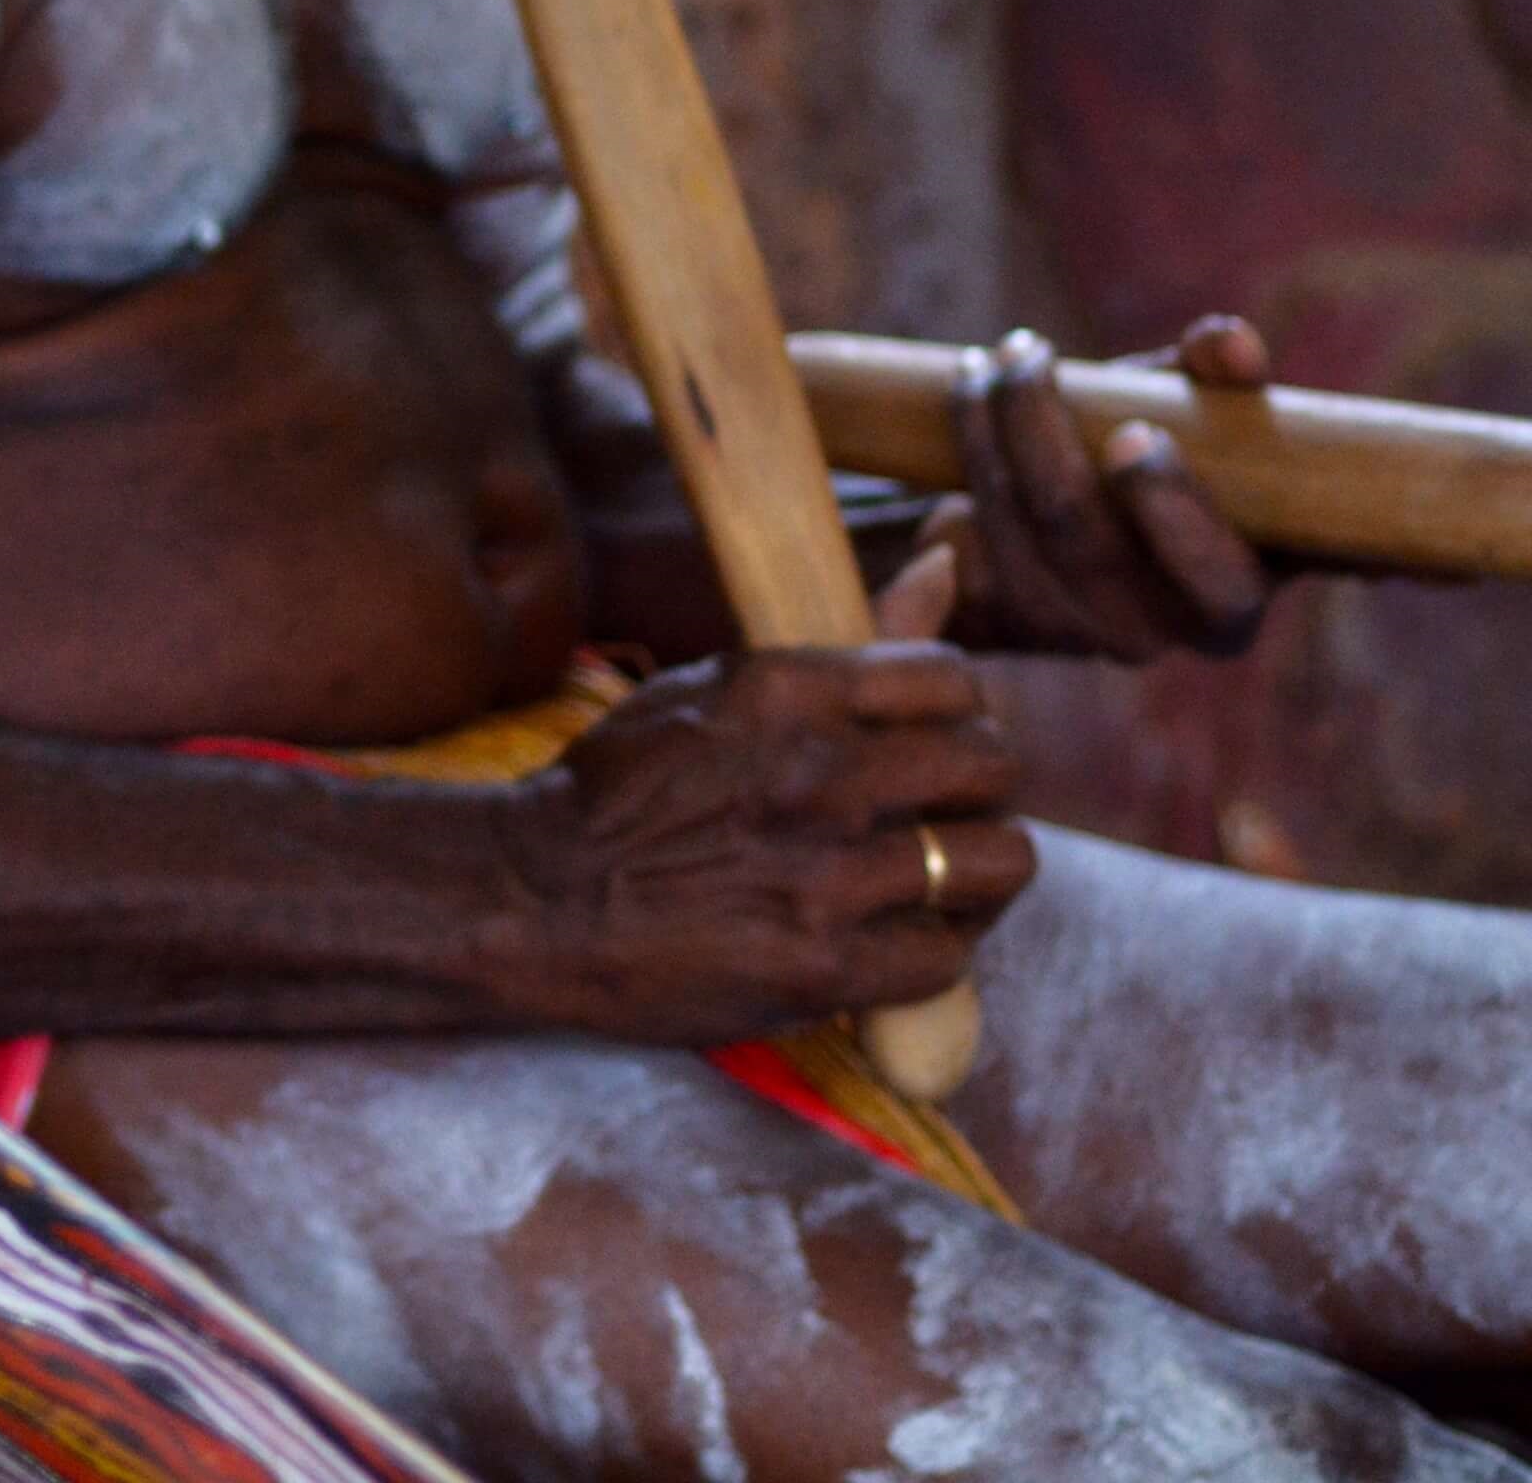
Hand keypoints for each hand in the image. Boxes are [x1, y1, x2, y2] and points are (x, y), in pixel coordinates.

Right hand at [483, 644, 1029, 1045]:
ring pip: (998, 863)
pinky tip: (889, 944)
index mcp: (789, 689)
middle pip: (994, 768)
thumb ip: (842, 646)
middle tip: (938, 816)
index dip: (955, 716)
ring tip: (931, 884)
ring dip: (972, 876)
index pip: (952, 681)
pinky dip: (928, 954)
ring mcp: (827, 874)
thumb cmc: (622, 788)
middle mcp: (820, 772)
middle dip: (977, 792)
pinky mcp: (824, 966)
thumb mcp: (717, 688)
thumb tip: (948, 564)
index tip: (927, 744)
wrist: (534, 896)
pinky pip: (948, 957)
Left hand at [895, 320, 1274, 661]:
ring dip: (987, 427)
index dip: (1173, 510)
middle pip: (1081, 539)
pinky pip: (965, 541)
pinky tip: (968, 394)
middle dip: (1041, 432)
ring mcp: (1073, 635)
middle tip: (1028, 352)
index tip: (1137, 431)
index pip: (1217, 579)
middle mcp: (1155, 637)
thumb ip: (1226, 380)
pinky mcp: (1004, 620)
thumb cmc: (1177, 460)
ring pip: (1011, 530)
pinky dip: (965, 452)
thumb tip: (1228, 342)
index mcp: (1231, 599)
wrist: (1095, 519)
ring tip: (991, 358)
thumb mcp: (1211, 420)